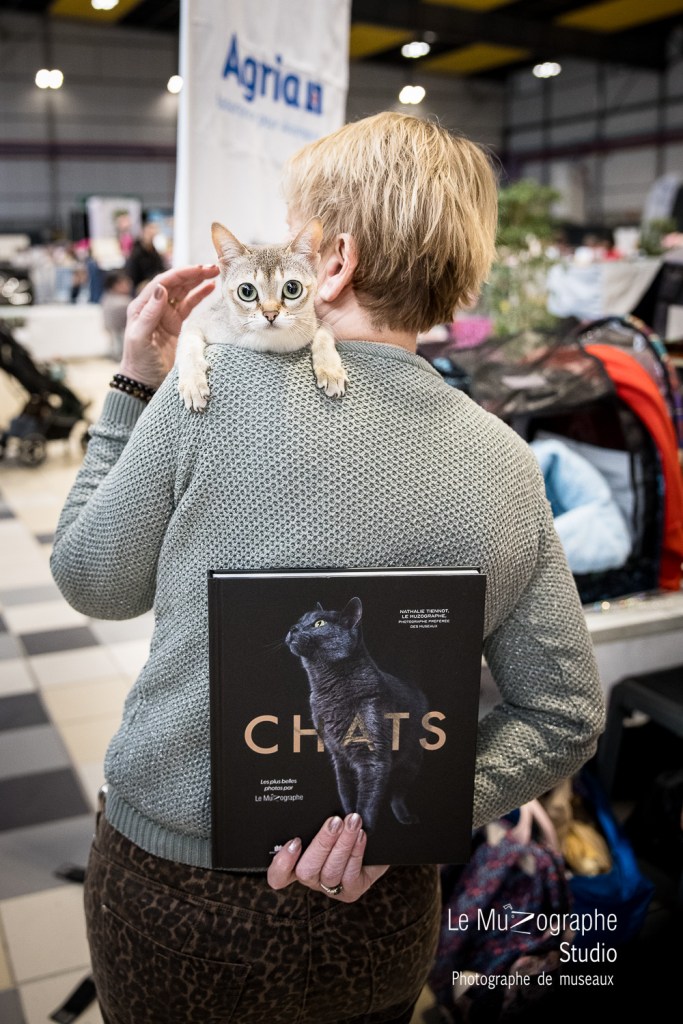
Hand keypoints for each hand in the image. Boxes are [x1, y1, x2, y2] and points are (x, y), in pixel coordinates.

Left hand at [119, 264, 219, 387]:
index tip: (198, 269)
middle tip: (212, 268)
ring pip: (184, 292)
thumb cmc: (138, 360)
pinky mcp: (176, 324)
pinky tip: (210, 287)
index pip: (163, 282)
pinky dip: (199, 295)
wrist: (144, 380)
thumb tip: (161, 288)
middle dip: (193, 274)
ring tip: (215, 274)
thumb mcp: (140, 337)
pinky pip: (189, 305)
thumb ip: (150, 313)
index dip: (181, 274)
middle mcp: (154, 306)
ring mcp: (166, 315)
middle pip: (175, 284)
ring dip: (198, 281)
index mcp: (142, 305)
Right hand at [267, 813, 388, 902]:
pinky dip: (356, 852)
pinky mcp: (351, 891)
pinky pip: (350, 876)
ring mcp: (330, 887)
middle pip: (305, 871)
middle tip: (335, 821)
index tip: (294, 841)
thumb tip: (311, 793)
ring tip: (353, 821)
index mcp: (297, 861)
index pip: (278, 875)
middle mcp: (311, 877)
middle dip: (321, 844)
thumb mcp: (325, 819)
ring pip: (330, 871)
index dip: (281, 863)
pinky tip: (361, 835)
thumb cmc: (343, 825)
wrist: (374, 841)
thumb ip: (314, 815)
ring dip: (343, 844)